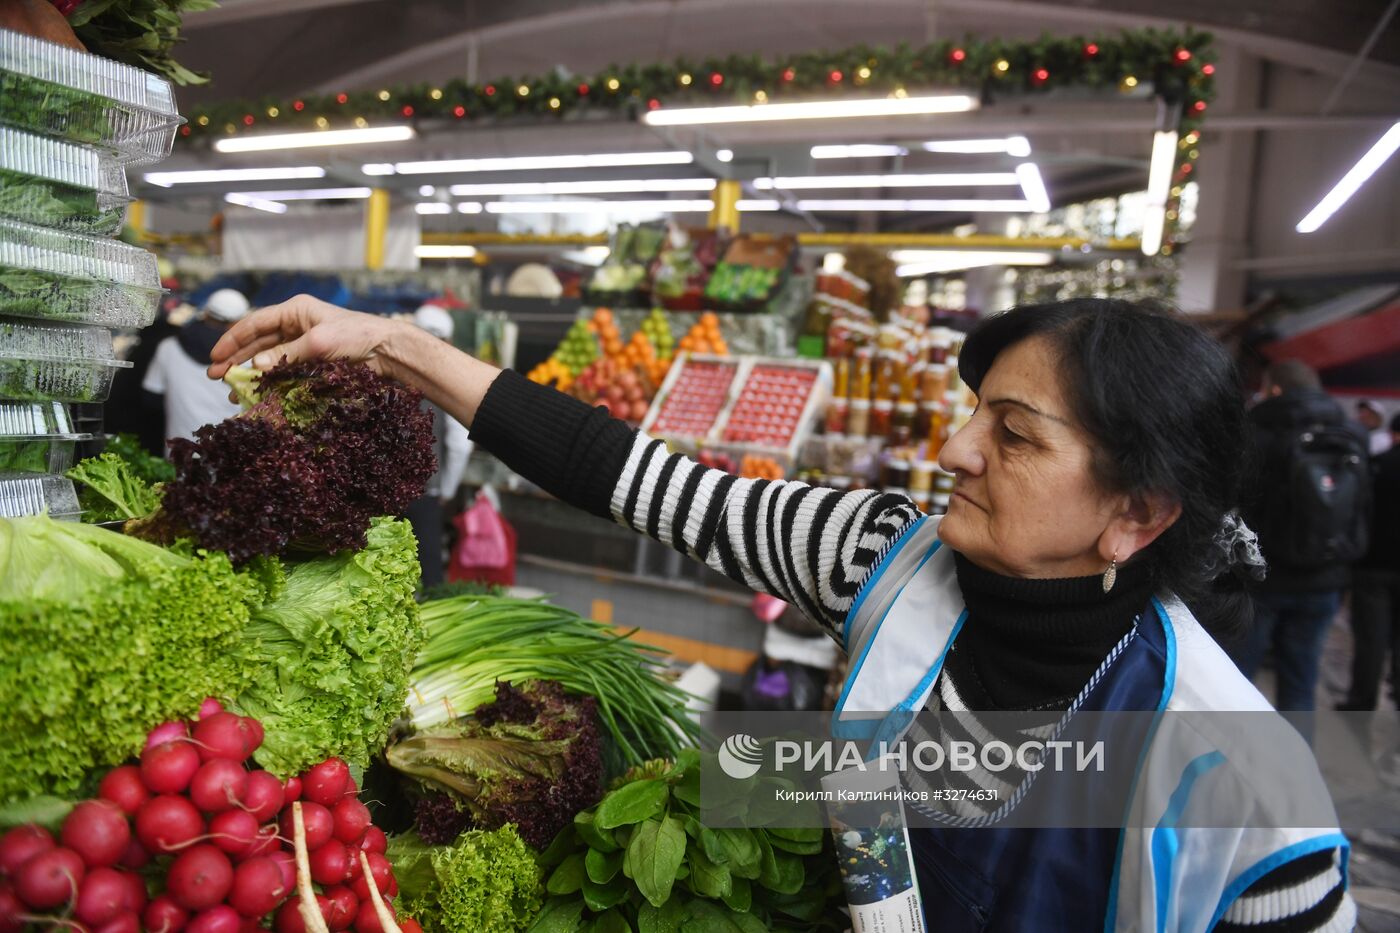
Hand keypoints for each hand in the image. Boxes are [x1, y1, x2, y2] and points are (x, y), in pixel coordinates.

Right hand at [206, 294, 416, 380]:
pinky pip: (285, 371)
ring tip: (232, 391)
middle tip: (215, 377)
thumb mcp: (319, 342)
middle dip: (235, 359)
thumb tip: (257, 366)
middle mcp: (296, 325)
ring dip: (250, 373)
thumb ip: (287, 354)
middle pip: (257, 342)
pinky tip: (258, 393)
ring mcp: (304, 344)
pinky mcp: (313, 362)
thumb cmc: (357, 336)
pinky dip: (270, 381)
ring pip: (269, 358)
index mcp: (295, 311)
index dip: (232, 340)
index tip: (214, 357)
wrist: (388, 351)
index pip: (255, 323)